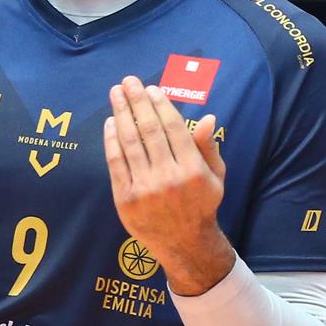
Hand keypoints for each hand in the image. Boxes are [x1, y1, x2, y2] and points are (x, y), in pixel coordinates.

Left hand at [103, 76, 234, 295]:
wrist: (183, 244)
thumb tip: (208, 117)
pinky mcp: (125, 198)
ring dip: (121, 113)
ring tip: (116, 93)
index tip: (152, 89)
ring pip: (130, 142)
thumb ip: (208, 147)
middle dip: (137, 101)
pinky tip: (110, 122)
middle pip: (149, 130)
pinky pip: (116, 162)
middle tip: (128, 82)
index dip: (161, 105)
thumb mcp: (214, 177)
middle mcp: (169, 178)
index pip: (173, 128)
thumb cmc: (200, 204)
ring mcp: (145, 188)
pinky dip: (111, 139)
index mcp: (193, 170)